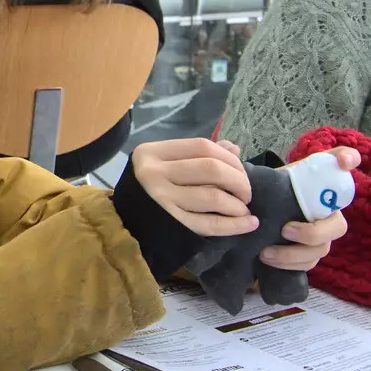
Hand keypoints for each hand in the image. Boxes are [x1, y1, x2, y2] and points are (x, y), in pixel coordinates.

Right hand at [131, 138, 255, 236]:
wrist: (122, 225)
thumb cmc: (147, 190)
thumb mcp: (164, 165)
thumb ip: (197, 156)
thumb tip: (234, 149)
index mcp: (153, 153)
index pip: (202, 146)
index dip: (230, 157)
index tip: (240, 171)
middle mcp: (154, 174)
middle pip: (211, 168)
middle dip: (239, 180)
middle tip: (246, 193)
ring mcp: (161, 200)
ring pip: (213, 196)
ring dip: (237, 204)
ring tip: (244, 209)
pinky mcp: (169, 225)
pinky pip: (209, 224)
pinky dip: (234, 225)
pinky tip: (248, 223)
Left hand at [257, 145, 358, 269]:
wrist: (255, 217)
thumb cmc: (262, 192)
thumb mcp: (255, 175)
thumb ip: (245, 163)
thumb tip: (232, 148)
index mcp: (316, 183)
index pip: (343, 161)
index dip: (347, 159)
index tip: (341, 161)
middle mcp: (326, 208)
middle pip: (338, 225)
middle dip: (314, 231)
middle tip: (285, 230)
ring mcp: (321, 234)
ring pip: (322, 248)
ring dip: (295, 254)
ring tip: (266, 253)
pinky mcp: (310, 254)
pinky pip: (309, 264)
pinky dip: (290, 265)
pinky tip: (268, 261)